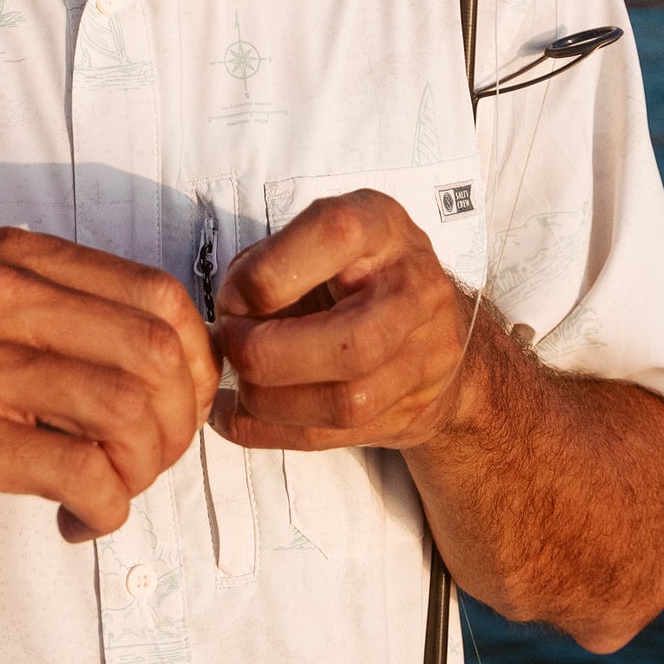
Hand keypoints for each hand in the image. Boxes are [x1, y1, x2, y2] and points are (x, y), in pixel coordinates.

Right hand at [0, 228, 219, 542]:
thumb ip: (48, 310)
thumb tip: (163, 361)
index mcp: (9, 255)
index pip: (157, 294)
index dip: (193, 361)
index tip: (177, 409)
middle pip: (158, 352)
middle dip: (177, 424)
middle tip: (147, 463)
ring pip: (130, 412)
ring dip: (144, 471)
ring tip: (109, 492)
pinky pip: (83, 471)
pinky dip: (104, 508)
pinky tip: (75, 520)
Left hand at [211, 190, 471, 451]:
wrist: (434, 323)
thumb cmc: (357, 267)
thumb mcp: (315, 236)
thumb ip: (268, 262)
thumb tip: (230, 312)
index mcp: (380, 227)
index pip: (333, 237)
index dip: (267, 274)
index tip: (233, 296)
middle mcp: (413, 289)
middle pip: (349, 343)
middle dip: (266, 353)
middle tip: (230, 344)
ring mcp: (423, 355)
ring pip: (346, 402)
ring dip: (269, 401)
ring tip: (238, 382)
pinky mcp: (410, 409)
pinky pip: (334, 436)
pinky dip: (270, 431)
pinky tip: (237, 414)